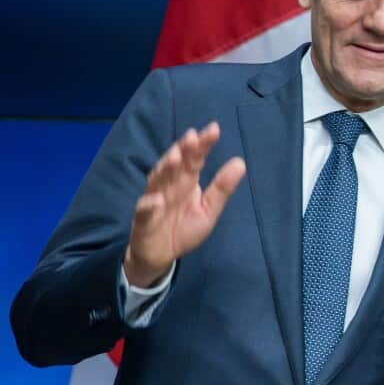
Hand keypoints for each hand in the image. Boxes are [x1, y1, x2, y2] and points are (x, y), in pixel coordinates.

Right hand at [122, 123, 245, 286]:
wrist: (162, 255)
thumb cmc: (185, 227)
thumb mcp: (209, 209)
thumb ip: (222, 188)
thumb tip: (241, 162)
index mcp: (187, 181)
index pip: (195, 159)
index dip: (203, 145)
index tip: (214, 129)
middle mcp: (170, 185)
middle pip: (176, 164)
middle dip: (183, 150)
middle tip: (192, 136)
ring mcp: (154, 199)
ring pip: (157, 180)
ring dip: (164, 169)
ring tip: (175, 157)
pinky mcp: (142, 220)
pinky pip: (144, 211)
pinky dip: (148, 205)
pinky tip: (156, 200)